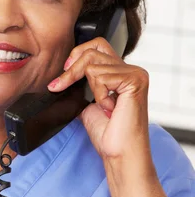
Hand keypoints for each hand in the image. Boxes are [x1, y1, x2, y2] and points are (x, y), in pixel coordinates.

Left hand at [47, 37, 151, 162]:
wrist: (119, 153)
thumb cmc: (108, 134)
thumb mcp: (87, 104)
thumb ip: (81, 86)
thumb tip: (61, 75)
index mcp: (121, 72)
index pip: (96, 44)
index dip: (76, 55)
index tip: (63, 75)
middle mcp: (131, 69)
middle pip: (93, 48)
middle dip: (72, 68)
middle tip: (61, 85)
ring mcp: (135, 73)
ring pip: (93, 64)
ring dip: (90, 88)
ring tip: (103, 107)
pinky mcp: (135, 80)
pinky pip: (102, 76)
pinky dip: (99, 94)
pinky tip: (110, 108)